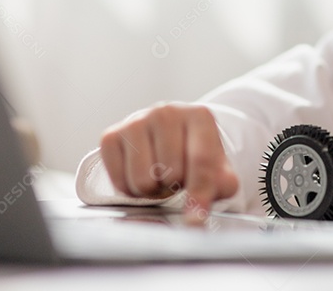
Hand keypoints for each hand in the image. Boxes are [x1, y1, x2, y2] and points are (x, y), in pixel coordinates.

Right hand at [99, 103, 238, 224]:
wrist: (168, 137)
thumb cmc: (195, 156)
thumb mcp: (218, 168)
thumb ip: (221, 185)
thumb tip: (199, 211)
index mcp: (199, 116)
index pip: (201, 161)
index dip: (200, 195)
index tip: (195, 221)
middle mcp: (166, 112)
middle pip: (170, 173)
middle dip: (175, 186)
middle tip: (176, 180)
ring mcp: (136, 120)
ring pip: (143, 180)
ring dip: (152, 190)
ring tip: (159, 177)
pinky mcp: (111, 135)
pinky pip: (119, 181)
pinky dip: (130, 189)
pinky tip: (139, 174)